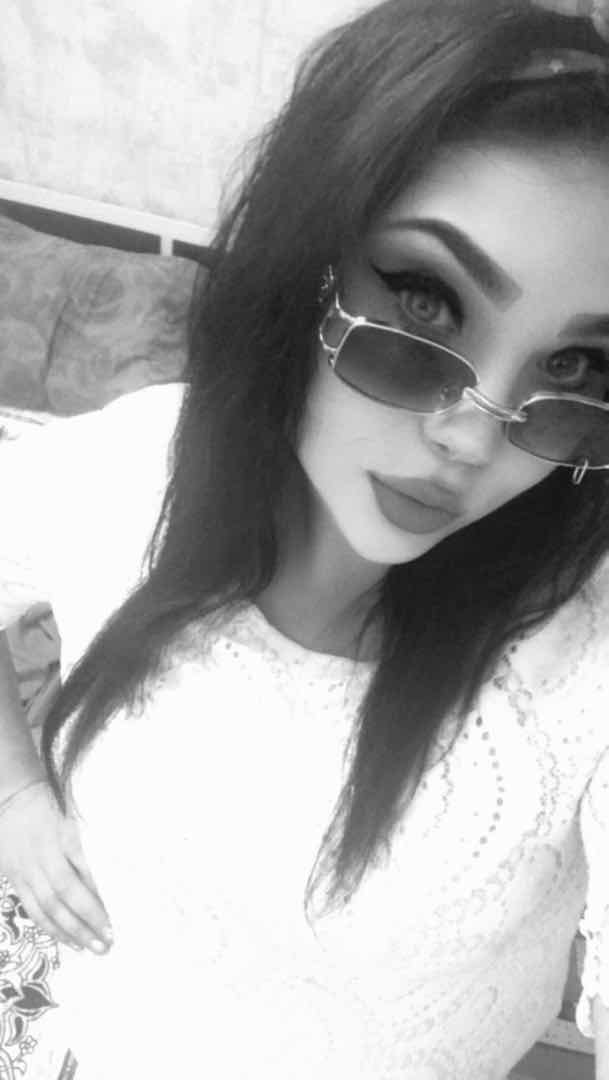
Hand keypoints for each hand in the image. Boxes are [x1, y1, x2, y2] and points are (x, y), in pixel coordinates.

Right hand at [0, 780, 112, 953]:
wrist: (11, 797)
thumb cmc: (53, 803)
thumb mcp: (77, 811)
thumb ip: (97, 837)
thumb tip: (126, 862)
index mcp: (63, 833)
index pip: (84, 867)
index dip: (99, 892)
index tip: (119, 911)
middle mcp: (44, 853)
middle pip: (66, 892)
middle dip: (89, 918)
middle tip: (110, 939)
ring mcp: (27, 868)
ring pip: (49, 906)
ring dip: (72, 931)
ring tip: (94, 948)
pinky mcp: (16, 878)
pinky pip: (33, 908)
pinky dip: (51, 928)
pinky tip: (70, 941)